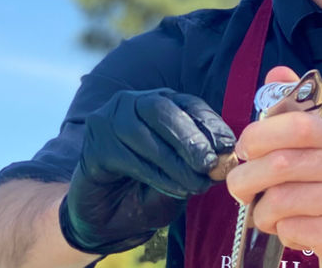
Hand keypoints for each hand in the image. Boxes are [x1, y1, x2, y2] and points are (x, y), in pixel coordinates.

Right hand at [59, 89, 235, 254]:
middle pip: (161, 109)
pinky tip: (176, 189)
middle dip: (189, 137)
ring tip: (196, 184)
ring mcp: (108, 122)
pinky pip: (127, 157)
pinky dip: (155, 175)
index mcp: (159, 103)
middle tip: (210, 164)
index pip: (187, 103)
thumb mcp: (181, 176)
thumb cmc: (149, 191)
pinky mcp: (94, 147)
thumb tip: (224, 156)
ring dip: (173, 161)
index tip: (228, 145)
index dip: (209, 122)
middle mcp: (131, 104)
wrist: (107, 218)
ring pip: (143, 133)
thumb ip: (198, 163)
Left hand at [227, 67, 321, 267]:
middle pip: (280, 164)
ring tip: (269, 215)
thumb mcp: (321, 151)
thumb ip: (295, 114)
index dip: (259, 135)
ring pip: (281, 200)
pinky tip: (296, 231)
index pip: (297, 124)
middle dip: (246, 180)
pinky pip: (292, 229)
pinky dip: (282, 233)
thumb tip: (276, 72)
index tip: (244, 150)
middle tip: (241, 190)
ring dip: (263, 212)